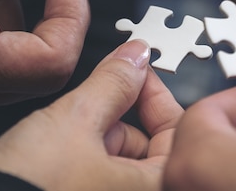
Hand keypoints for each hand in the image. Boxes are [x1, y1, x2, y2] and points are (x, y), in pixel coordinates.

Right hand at [0, 40, 182, 190]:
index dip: (154, 93)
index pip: (178, 132)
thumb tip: (135, 56)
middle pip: (147, 144)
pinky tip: (57, 154)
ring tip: (64, 137)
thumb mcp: (75, 120)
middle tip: (89, 103)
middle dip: (115, 118)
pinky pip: (101, 175)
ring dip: (95, 137)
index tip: (134, 71)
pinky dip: (84, 157)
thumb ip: (113, 82)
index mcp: (154, 189)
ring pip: (121, 158)